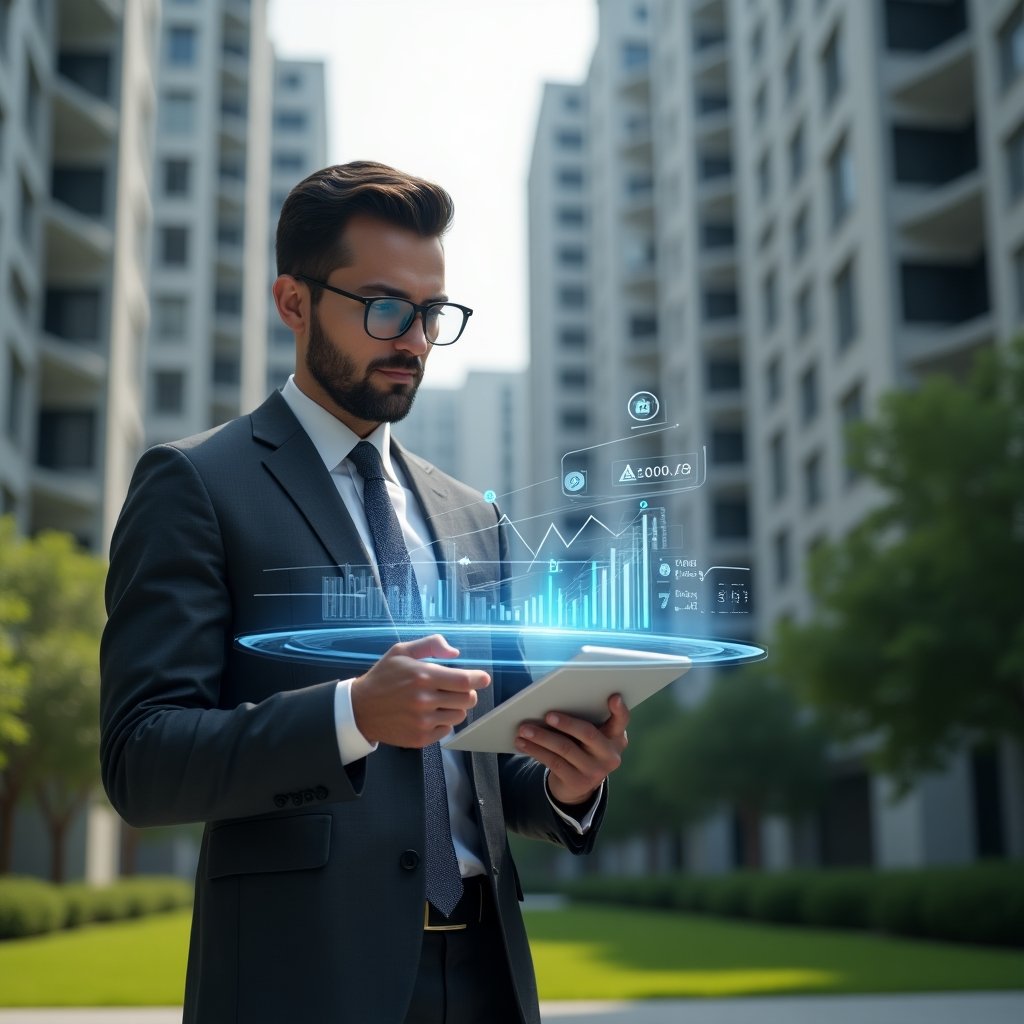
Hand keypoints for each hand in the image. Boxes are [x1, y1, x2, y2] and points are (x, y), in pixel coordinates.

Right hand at [351, 634, 489, 747]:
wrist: (360, 709)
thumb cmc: (383, 677)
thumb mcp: (402, 651)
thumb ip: (431, 645)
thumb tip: (455, 653)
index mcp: (423, 676)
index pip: (464, 681)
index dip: (478, 679)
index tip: (483, 678)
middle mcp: (424, 701)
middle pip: (467, 699)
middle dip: (467, 692)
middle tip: (456, 688)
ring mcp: (423, 722)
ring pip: (459, 715)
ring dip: (455, 707)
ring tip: (439, 701)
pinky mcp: (420, 738)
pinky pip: (446, 730)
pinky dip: (443, 722)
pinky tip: (429, 714)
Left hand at [514, 694, 629, 806]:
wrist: (579, 785)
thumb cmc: (583, 748)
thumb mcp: (591, 737)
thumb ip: (586, 721)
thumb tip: (556, 703)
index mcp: (616, 737)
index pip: (622, 721)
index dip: (619, 709)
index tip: (613, 697)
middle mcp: (610, 755)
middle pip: (588, 733)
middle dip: (566, 723)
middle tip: (547, 714)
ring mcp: (595, 771)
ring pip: (565, 748)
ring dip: (541, 737)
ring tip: (524, 729)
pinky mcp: (577, 782)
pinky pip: (553, 762)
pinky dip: (535, 750)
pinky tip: (523, 743)